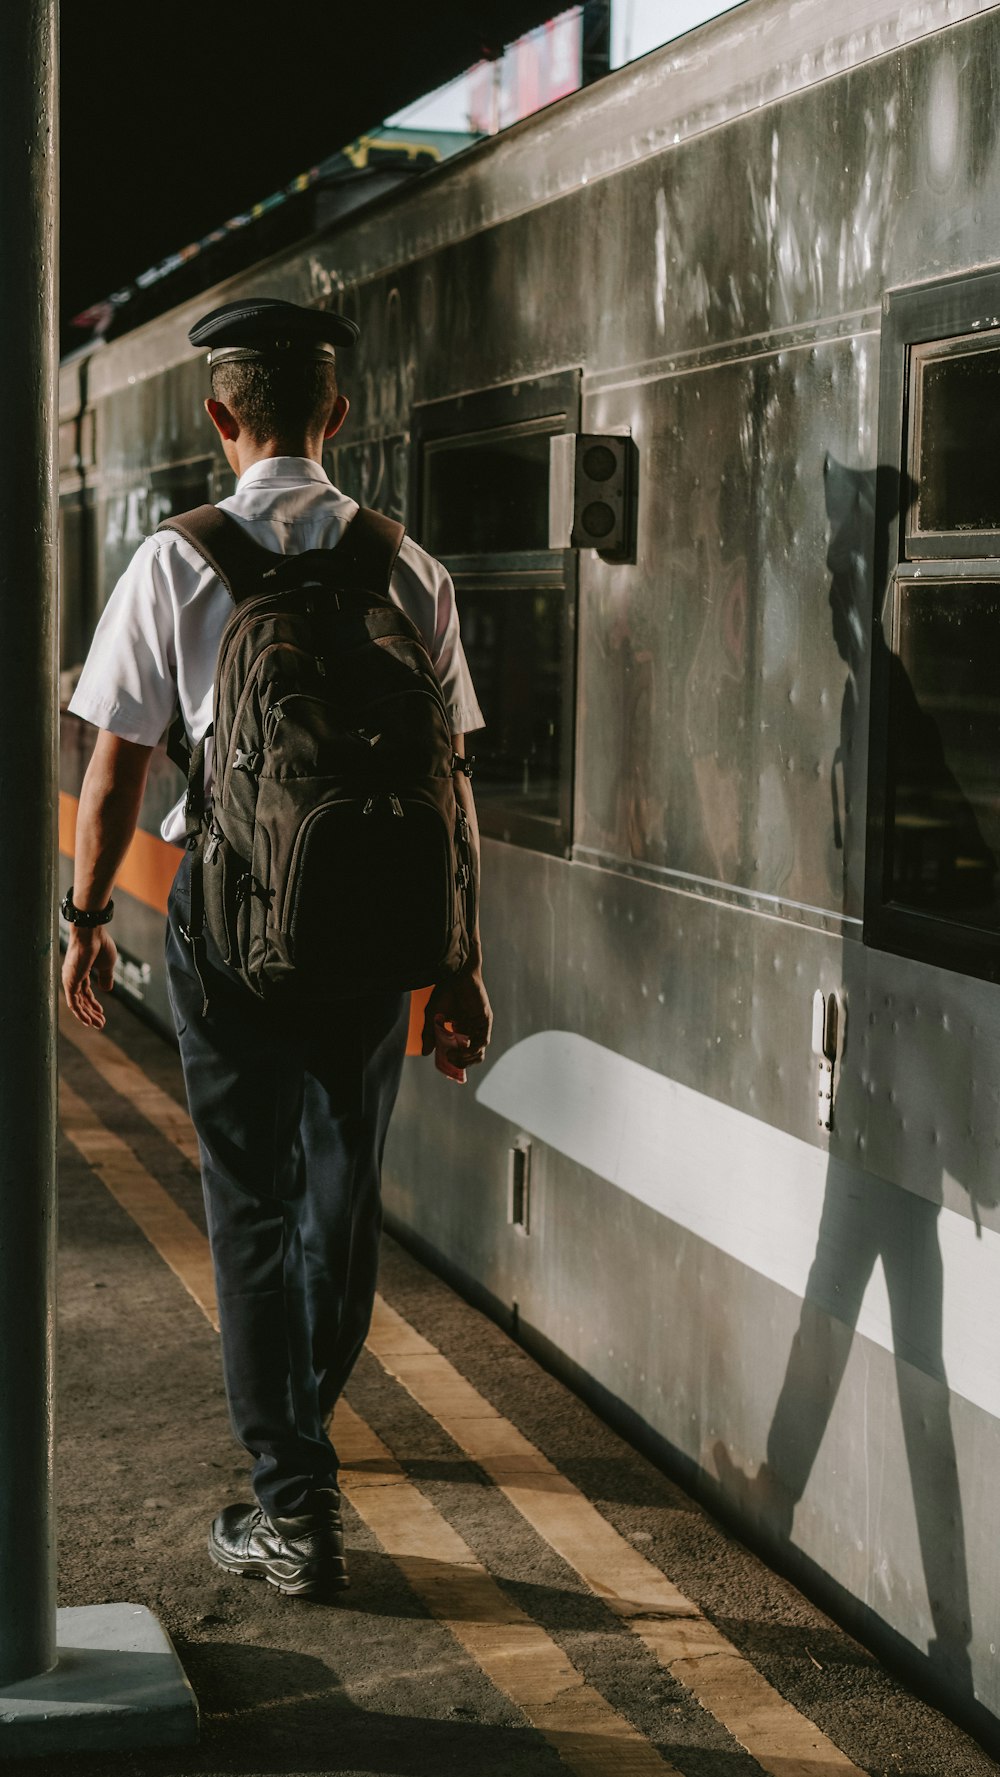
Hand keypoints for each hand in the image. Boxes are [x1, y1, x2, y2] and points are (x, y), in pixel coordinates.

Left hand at [62, 926, 116, 1029]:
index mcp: (80, 971)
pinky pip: (73, 1003)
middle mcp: (73, 977)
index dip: (92, 1003)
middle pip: (81, 1000)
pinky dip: (80, 1013)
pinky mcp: (70, 982)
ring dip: (87, 1016)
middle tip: (101, 1023)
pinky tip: (88, 1021)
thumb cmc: (100, 945)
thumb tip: (107, 989)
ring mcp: (70, 980)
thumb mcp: (107, 965)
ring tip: (99, 1025)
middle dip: (91, 1013)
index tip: (101, 1013)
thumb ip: (106, 978)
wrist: (92, 934)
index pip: (84, 992)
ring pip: (77, 1004)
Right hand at [421, 967, 492, 1082]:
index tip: (445, 1068)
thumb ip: (430, 1035)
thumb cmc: (444, 991)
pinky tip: (461, 1047)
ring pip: (478, 1052)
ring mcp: (479, 1026)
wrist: (454, 973)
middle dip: (460, 1064)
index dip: (455, 1063)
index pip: (461, 1053)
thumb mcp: (432, 1016)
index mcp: (460, 1030)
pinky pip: (482, 1041)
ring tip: (451, 1056)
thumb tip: (426, 1053)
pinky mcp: (485, 1020)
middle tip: (448, 1062)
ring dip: (465, 1058)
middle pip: (471, 1057)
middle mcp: (471, 1030)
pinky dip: (472, 1048)